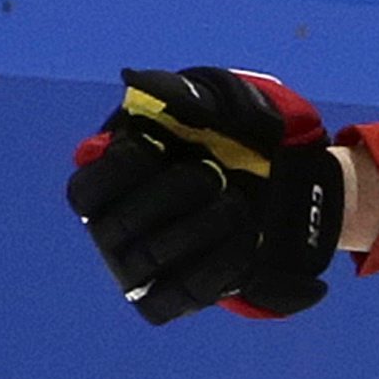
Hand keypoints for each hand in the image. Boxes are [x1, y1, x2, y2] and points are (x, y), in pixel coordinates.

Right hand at [64, 69, 343, 322]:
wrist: (294, 183)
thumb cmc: (242, 137)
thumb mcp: (225, 103)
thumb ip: (184, 92)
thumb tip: (135, 82)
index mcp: (112, 183)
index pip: (84, 190)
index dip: (117, 170)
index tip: (156, 147)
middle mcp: (115, 230)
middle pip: (117, 226)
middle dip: (170, 196)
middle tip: (212, 174)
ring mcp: (142, 269)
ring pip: (152, 259)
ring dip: (202, 227)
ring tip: (238, 204)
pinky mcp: (175, 296)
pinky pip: (183, 293)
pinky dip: (218, 267)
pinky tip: (248, 239)